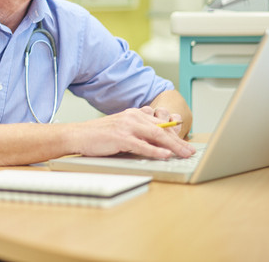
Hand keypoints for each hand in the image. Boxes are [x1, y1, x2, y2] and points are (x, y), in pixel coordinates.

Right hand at [73, 107, 195, 159]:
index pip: (160, 123)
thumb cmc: (99, 135)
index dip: (175, 133)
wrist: (78, 135)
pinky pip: (142, 145)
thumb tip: (154, 136)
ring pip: (155, 136)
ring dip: (173, 146)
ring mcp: (127, 127)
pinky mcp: (120, 138)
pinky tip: (165, 155)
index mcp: (134, 114)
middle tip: (191, 150)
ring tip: (184, 153)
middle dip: (179, 141)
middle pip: (161, 129)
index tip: (186, 142)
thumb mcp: (121, 127)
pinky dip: (155, 151)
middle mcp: (133, 117)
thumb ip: (137, 128)